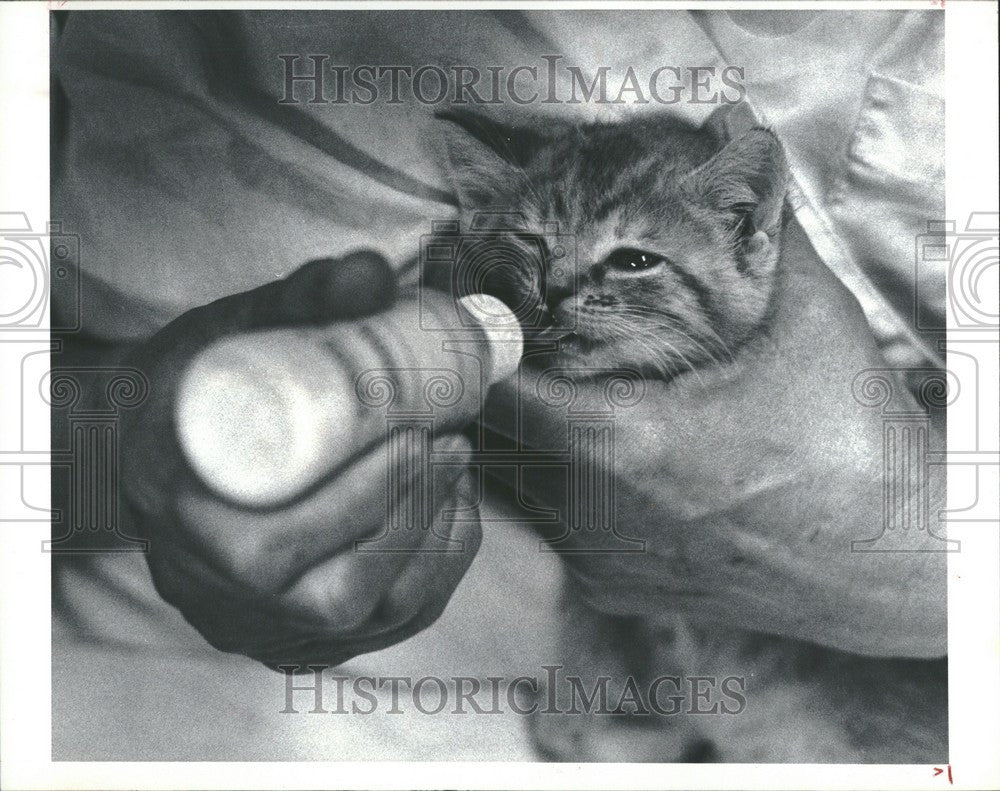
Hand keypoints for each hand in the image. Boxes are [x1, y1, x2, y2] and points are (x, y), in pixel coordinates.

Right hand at [120, 253, 481, 667]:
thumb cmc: (193, 393)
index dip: (357, 502)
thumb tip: (374, 272)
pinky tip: (454, 511)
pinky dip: (435, 569)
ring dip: (431, 542)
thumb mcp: (224, 338)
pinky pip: (385, 624)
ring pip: (367, 615)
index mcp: (184, 528)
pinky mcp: (307, 634)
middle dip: (409, 514)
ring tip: (457, 467)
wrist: (166, 453)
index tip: (415, 436)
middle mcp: (222, 597)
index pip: (271, 549)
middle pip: (333, 592)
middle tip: (451, 444)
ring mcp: (267, 624)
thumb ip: (295, 301)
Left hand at [485, 218, 946, 657]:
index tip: (482, 309)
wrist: (893, 559)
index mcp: (621, 443)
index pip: (496, 388)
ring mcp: (599, 558)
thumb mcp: (806, 320)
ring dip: (517, 438)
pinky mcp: (617, 589)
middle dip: (493, 386)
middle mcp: (592, 512)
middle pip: (491, 438)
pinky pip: (549, 530)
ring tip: (546, 389)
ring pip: (513, 489)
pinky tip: (588, 456)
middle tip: (510, 341)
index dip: (479, 343)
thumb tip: (737, 138)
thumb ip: (758, 226)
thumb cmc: (851, 446)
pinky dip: (551, 488)